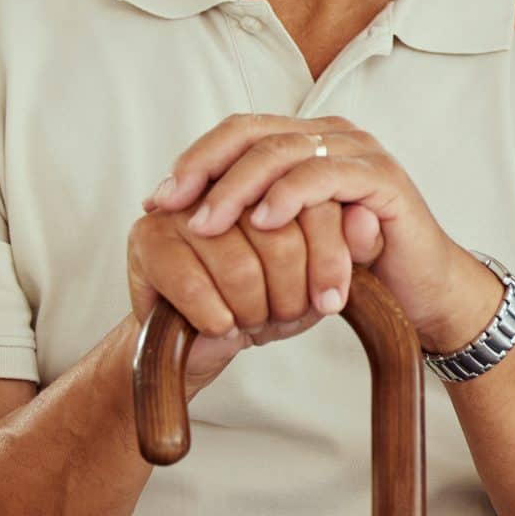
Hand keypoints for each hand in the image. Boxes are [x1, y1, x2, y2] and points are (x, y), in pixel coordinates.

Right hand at [125, 197, 364, 399]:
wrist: (200, 341)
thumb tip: (368, 218)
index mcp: (271, 173)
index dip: (328, 255)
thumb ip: (351, 246)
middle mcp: (225, 178)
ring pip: (239, 263)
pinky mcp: (146, 238)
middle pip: (279, 234)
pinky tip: (224, 328)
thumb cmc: (265, 301)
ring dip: (254, 309)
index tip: (332, 301)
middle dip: (291, 290)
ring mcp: (183, 205)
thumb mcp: (318, 277)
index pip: (312, 199)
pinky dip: (217, 317)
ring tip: (254, 321)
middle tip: (289, 316)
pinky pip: (194, 284)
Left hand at [142, 115, 503, 352]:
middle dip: (205, 169)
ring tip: (206, 224)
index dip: (196, 159)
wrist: (421, 292)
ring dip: (238, 187)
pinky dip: (289, 196)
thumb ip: (252, 217)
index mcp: (308, 142)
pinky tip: (262, 222)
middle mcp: (333, 136)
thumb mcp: (291, 239)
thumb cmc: (354, 268)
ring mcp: (360, 153)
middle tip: (172, 207)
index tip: (158, 199)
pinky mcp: (383, 180)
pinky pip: (326, 176)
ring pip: (284, 150)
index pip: (240, 131)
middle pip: (254, 132)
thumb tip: (180, 214)